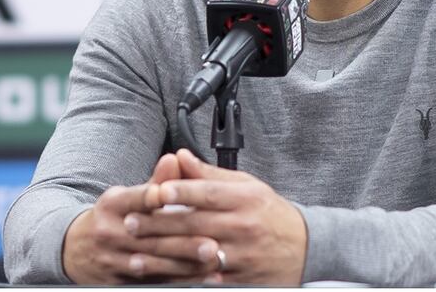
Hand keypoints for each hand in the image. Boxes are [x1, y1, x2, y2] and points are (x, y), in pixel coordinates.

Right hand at [60, 153, 222, 283]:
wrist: (74, 248)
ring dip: (185, 266)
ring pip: (153, 265)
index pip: (135, 199)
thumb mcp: (126, 196)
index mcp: (113, 205)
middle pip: (150, 238)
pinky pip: (153, 283)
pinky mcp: (118, 281)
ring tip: (212, 262)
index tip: (170, 195)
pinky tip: (201, 279)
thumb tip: (175, 158)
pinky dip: (178, 282)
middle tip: (213, 243)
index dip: (152, 196)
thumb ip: (156, 181)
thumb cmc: (113, 217)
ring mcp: (113, 260)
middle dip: (183, 242)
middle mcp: (110, 233)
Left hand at [123, 148, 307, 284]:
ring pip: (194, 255)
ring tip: (135, 254)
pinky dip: (180, 279)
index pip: (208, 193)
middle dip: (158, 224)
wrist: (305, 248)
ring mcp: (241, 255)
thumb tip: (180, 157)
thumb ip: (210, 175)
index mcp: (245, 199)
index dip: (180, 191)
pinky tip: (159, 278)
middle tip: (130, 223)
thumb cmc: (271, 213)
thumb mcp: (248, 186)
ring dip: (162, 256)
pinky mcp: (239, 278)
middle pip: (195, 224)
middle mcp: (243, 226)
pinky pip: (205, 279)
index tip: (155, 190)